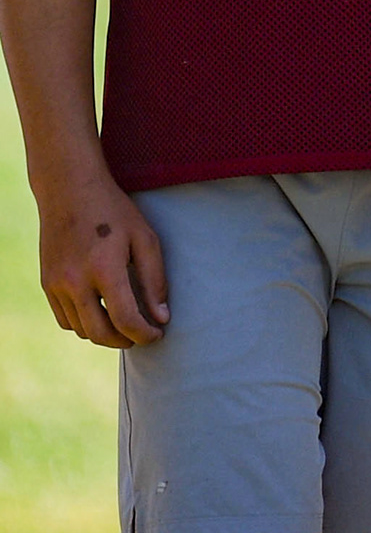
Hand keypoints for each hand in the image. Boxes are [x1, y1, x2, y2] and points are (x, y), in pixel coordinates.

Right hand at [35, 172, 165, 347]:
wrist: (70, 191)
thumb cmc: (114, 212)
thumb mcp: (145, 239)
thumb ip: (154, 280)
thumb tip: (162, 317)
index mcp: (104, 269)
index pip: (125, 318)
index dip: (144, 334)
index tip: (158, 335)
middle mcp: (75, 281)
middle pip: (98, 333)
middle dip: (124, 341)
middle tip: (142, 336)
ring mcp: (56, 285)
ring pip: (79, 329)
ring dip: (103, 334)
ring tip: (124, 325)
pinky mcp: (46, 284)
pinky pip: (64, 318)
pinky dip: (83, 324)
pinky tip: (100, 313)